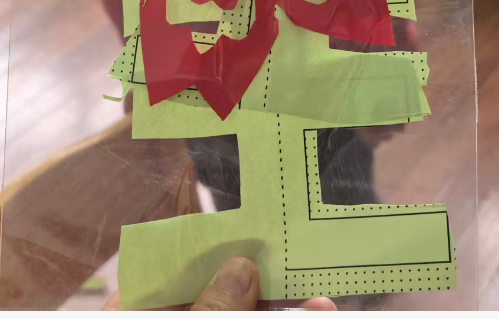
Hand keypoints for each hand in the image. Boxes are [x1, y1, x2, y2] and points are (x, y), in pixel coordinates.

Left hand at [103, 257, 336, 310]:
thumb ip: (208, 312)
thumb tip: (242, 266)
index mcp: (141, 311)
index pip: (173, 265)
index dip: (212, 248)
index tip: (252, 233)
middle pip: (215, 290)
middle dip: (260, 282)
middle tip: (298, 268)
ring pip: (240, 316)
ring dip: (279, 310)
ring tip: (320, 305)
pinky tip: (308, 317)